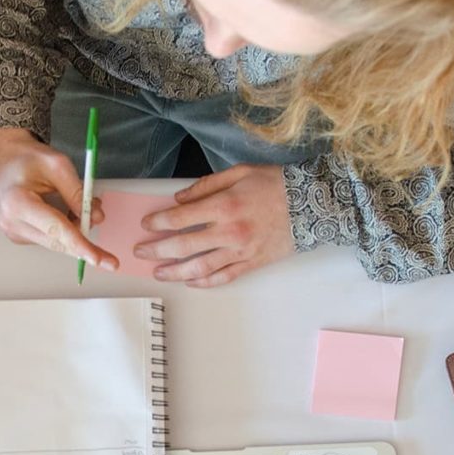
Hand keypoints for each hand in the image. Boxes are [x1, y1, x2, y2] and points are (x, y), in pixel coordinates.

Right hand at [0, 128, 117, 270]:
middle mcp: (12, 223)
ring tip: (83, 207)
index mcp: (18, 202)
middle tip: (110, 259)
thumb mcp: (58, 165)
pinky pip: (50, 239)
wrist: (6, 158)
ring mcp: (14, 232)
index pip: (55, 229)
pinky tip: (67, 213)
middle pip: (57, 242)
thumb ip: (77, 192)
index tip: (97, 259)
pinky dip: (65, 231)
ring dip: (75, 231)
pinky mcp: (19, 236)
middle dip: (85, 245)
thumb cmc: (28, 158)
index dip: (79, 245)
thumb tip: (95, 218)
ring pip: (56, 243)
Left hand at [134, 163, 293, 286]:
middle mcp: (230, 232)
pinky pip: (223, 277)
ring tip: (159, 273)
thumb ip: (206, 186)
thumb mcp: (239, 172)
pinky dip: (204, 282)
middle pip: (183, 246)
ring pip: (199, 268)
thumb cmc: (275, 184)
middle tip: (141, 252)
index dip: (158, 222)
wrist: (312, 204)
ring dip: (175, 272)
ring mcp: (240, 251)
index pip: (180, 218)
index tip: (147, 224)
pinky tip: (189, 281)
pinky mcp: (252, 263)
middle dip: (157, 250)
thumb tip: (179, 199)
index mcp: (224, 205)